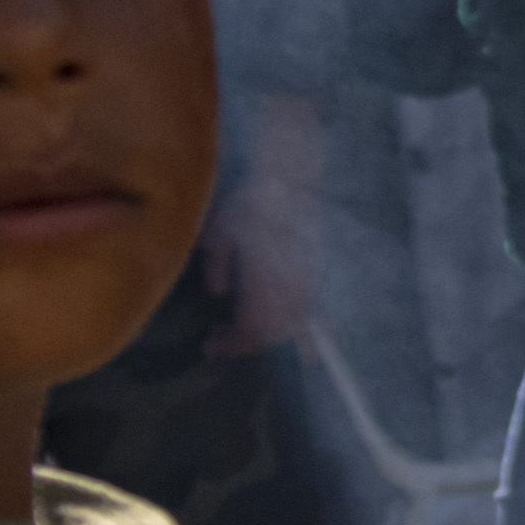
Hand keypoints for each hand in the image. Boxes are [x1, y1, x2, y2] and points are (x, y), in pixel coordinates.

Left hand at [209, 94, 323, 349]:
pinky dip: (289, 321)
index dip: (231, 344)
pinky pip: (306, 307)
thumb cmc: (252, 201)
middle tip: (220, 339)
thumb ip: (217, 267)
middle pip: (274, 334)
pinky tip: (274, 317)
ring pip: (293, 324)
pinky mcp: (316, 271)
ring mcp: (309, 281)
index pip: (251, 329)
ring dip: (268, 334)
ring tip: (243, 329)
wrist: (293, 179)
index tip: (208, 346)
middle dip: (247, 343)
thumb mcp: (221, 232)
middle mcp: (292, 289)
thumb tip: (218, 294)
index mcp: (267, 283)